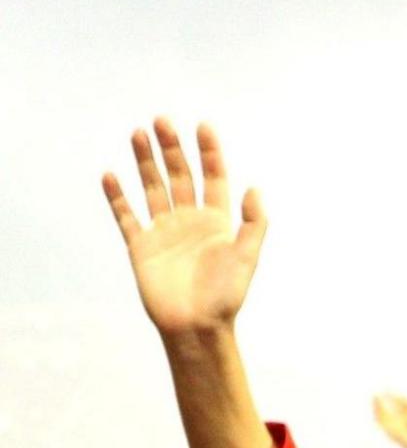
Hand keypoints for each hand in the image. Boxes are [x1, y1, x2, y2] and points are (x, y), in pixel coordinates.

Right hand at [103, 120, 266, 337]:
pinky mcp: (141, 246)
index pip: (213, 178)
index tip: (203, 126)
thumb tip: (254, 188)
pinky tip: (110, 175)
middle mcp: (189, 221)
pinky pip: (126, 216)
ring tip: (138, 133)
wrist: (196, 327)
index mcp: (217, 222)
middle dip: (172, 149)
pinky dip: (117, 197)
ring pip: (153, 188)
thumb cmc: (226, 296)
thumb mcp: (247, 257)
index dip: (209, 153)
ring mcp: (163, 231)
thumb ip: (253, 224)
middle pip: (179, 176)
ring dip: (145, 162)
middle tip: (162, 121)